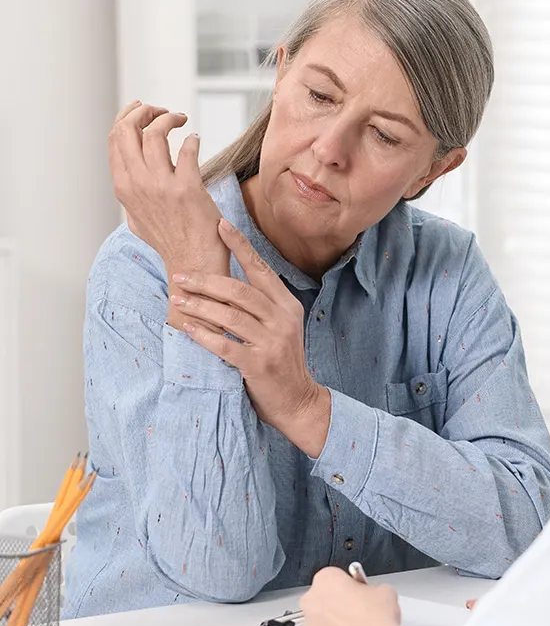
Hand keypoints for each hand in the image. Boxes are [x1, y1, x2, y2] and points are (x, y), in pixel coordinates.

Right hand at [109, 101, 229, 327]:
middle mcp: (137, 184)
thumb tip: (128, 174)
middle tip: (161, 111)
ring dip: (167, 118)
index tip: (142, 110)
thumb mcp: (136, 216)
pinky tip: (195, 140)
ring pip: (154, 133)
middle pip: (128, 129)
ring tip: (180, 119)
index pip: (115, 138)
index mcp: (123, 187)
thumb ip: (131, 192)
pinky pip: (186, 150)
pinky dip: (191, 139)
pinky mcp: (187, 189)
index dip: (127, 117)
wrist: (192, 263)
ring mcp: (160, 186)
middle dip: (143, 111)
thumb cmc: (170, 240)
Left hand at [172, 219, 330, 453]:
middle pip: (240, 291)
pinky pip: (225, 344)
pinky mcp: (258, 364)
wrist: (296, 399)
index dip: (240, 246)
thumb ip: (261, 305)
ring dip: (199, 306)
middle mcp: (283, 320)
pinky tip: (188, 327)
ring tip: (177, 300)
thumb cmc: (281, 361)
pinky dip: (204, 335)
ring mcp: (272, 342)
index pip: (261, 269)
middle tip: (181, 276)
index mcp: (287, 306)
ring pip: (230, 316)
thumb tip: (227, 279)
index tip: (220, 225)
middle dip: (207, 281)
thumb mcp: (280, 327)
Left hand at [301, 567, 408, 625]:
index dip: (350, 584)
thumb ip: (372, 589)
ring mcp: (309, 625)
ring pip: (320, 620)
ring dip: (333, 622)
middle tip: (358, 610)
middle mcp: (312, 600)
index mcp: (326, 579)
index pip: (335, 576)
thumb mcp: (384, 590)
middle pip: (323, 597)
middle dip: (338, 603)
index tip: (358, 592)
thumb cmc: (375, 619)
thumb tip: (374, 596)